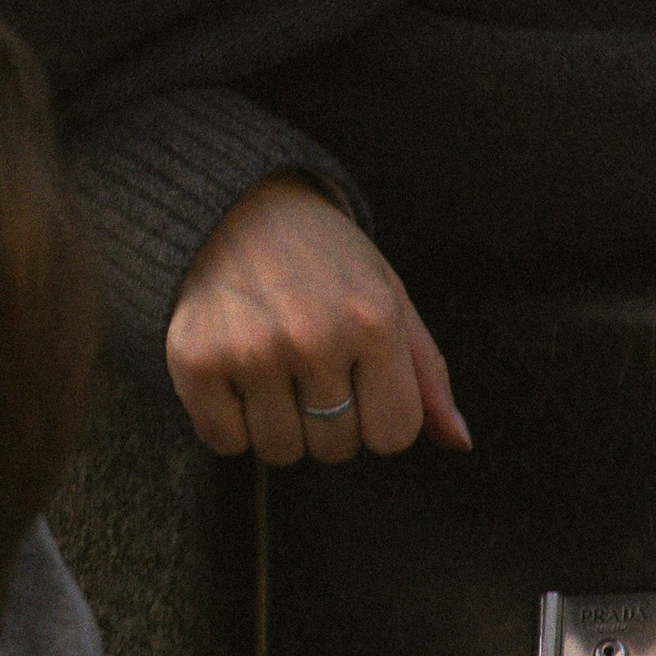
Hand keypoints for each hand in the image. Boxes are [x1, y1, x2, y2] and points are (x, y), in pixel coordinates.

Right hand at [163, 178, 471, 465]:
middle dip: (325, 418)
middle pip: (335, 447)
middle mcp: (314, 336)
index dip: (375, 415)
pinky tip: (232, 370)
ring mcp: (251, 349)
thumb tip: (460, 443)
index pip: (394, 436)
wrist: (232, 204)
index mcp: (374, 319)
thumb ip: (426, 373)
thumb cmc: (323, 259)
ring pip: (280, 451)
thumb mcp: (387, 296)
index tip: (356, 378)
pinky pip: (225, 441)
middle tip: (305, 361)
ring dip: (276, 423)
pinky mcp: (195, 359)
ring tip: (269, 365)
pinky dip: (229, 421)